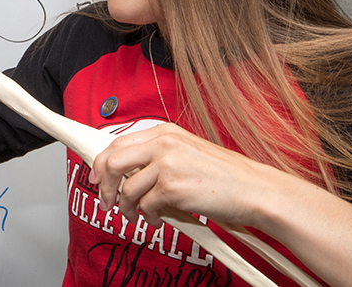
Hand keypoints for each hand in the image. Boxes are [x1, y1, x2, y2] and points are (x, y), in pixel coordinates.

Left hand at [89, 123, 275, 229]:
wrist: (255, 190)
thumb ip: (158, 156)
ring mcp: (166, 164)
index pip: (117, 142)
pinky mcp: (172, 188)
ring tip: (137, 216)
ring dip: (127, 208)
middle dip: (104, 186)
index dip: (101, 162)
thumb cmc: (226, 176)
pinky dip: (148, 217)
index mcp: (165, 131)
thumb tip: (128, 174)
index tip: (96, 177)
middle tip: (107, 201)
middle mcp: (163, 143)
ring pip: (127, 189)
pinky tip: (158, 220)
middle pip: (112, 162)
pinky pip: (146, 206)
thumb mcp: (188, 152)